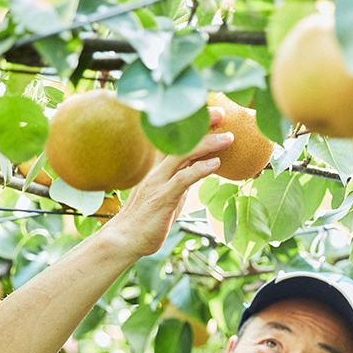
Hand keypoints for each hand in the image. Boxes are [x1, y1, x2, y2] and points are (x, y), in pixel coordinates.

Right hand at [106, 107, 231, 257]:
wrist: (124, 239)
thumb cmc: (146, 221)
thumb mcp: (166, 197)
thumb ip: (180, 184)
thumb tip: (197, 175)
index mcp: (158, 170)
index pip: (176, 142)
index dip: (192, 128)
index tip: (210, 115)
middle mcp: (157, 172)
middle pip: (180, 142)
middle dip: (202, 126)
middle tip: (221, 113)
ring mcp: (158, 183)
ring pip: (183, 156)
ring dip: (207, 144)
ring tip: (228, 137)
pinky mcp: (162, 198)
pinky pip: (183, 179)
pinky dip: (200, 169)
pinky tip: (216, 163)